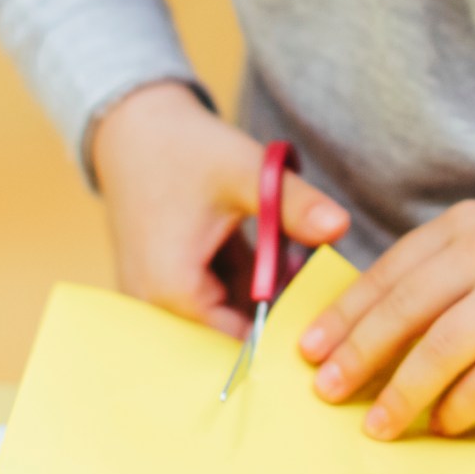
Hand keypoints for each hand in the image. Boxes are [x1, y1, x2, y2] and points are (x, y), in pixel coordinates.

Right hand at [88, 82, 349, 336]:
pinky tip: (273, 252)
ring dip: (264, 294)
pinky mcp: (163, 285)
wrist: (133, 126)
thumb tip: (341, 226)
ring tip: (293, 257)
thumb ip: (293, 204)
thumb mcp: (245, 172)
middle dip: (278, 311)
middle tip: (313, 277)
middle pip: (233, 334)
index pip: (238, 346)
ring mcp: (155, 298)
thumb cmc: (184, 149)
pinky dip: (245, 283)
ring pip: (227, 315)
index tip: (323, 313)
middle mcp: (156, 306)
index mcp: (172, 291)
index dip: (285, 333)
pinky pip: (214, 299)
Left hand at [297, 201, 474, 439]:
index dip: (347, 313)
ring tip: (379, 425)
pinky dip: (460, 407)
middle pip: (405, 310)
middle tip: (328, 391)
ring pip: (440, 349)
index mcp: (468, 225)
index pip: (391, 272)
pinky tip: (445, 426)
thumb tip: (370, 327)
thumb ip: (444, 272)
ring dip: (403, 393)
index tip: (311, 348)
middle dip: (359, 355)